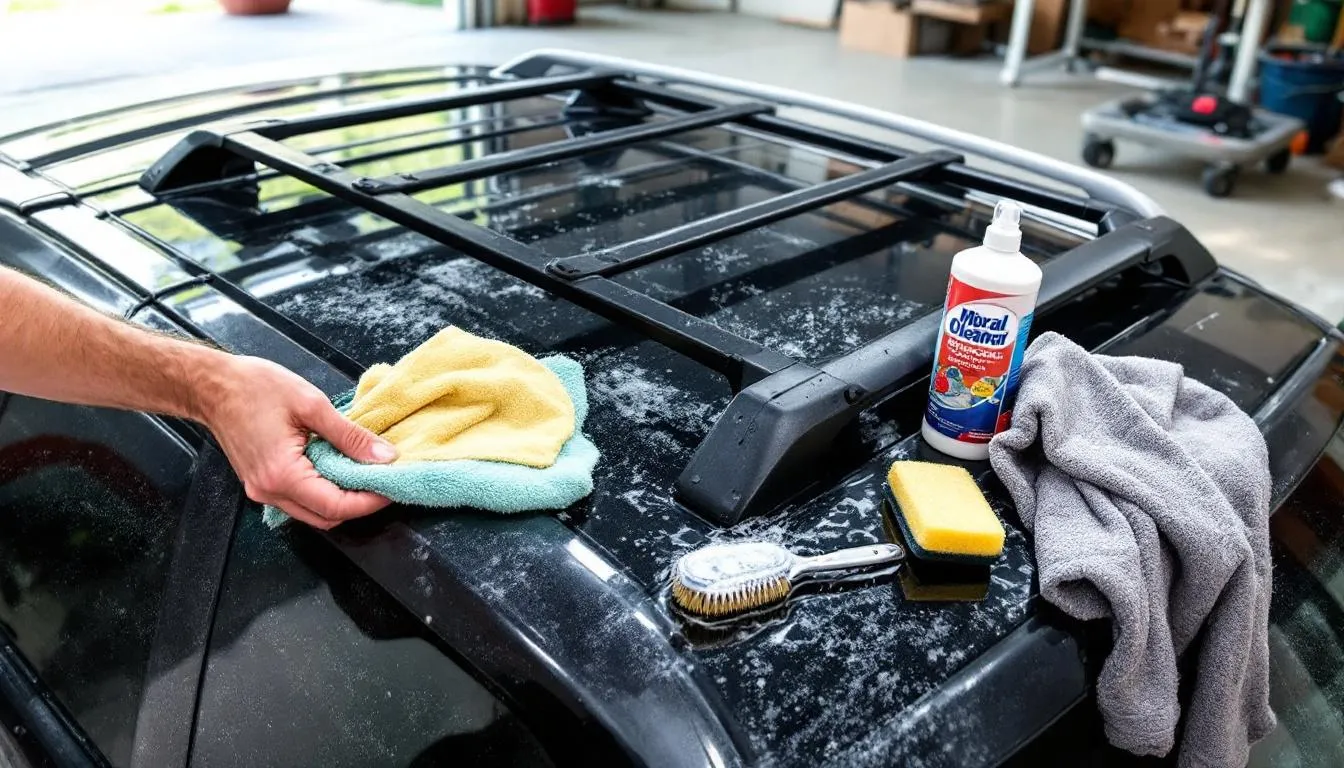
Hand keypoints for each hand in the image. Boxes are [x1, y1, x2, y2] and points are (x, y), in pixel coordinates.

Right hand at [199, 355, 396, 528]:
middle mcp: (269, 491)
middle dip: (359, 504)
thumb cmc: (254, 387)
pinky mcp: (261, 484)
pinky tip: (338, 469)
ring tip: (364, 473)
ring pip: (313, 512)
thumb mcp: (311, 405)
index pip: (336, 506)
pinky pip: (299, 499)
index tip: (393, 486)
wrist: (212, 385)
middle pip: (326, 517)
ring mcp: (262, 491)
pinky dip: (323, 491)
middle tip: (383, 480)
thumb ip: (350, 436)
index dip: (369, 501)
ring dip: (341, 499)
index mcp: (282, 474)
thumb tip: (384, 456)